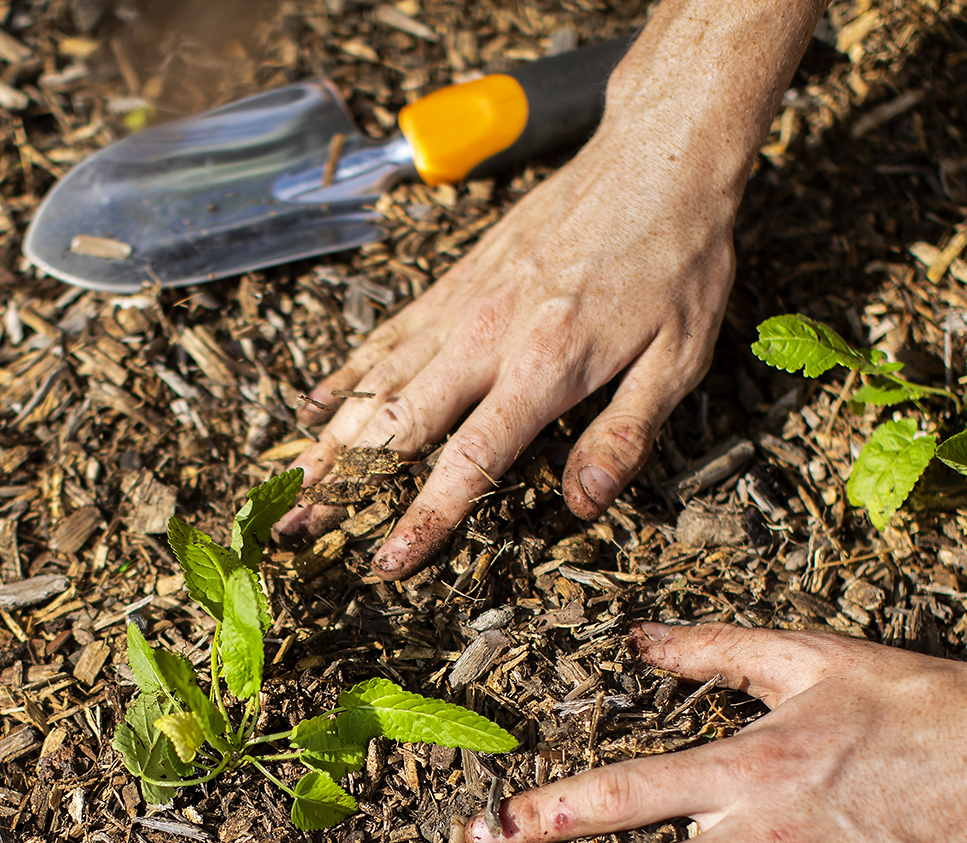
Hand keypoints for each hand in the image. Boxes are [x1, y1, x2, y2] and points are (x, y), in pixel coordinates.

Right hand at [277, 123, 733, 576]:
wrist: (657, 155)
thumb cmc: (679, 259)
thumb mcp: (680, 356)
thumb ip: (626, 433)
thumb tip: (583, 504)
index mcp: (543, 367)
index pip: (467, 461)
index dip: (424, 518)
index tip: (385, 562)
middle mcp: (485, 338)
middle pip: (394, 428)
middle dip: (341, 487)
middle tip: (292, 532)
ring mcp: (461, 307)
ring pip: (374, 384)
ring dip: (325, 442)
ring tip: (286, 487)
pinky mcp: (453, 282)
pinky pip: (385, 337)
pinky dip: (344, 375)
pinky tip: (314, 408)